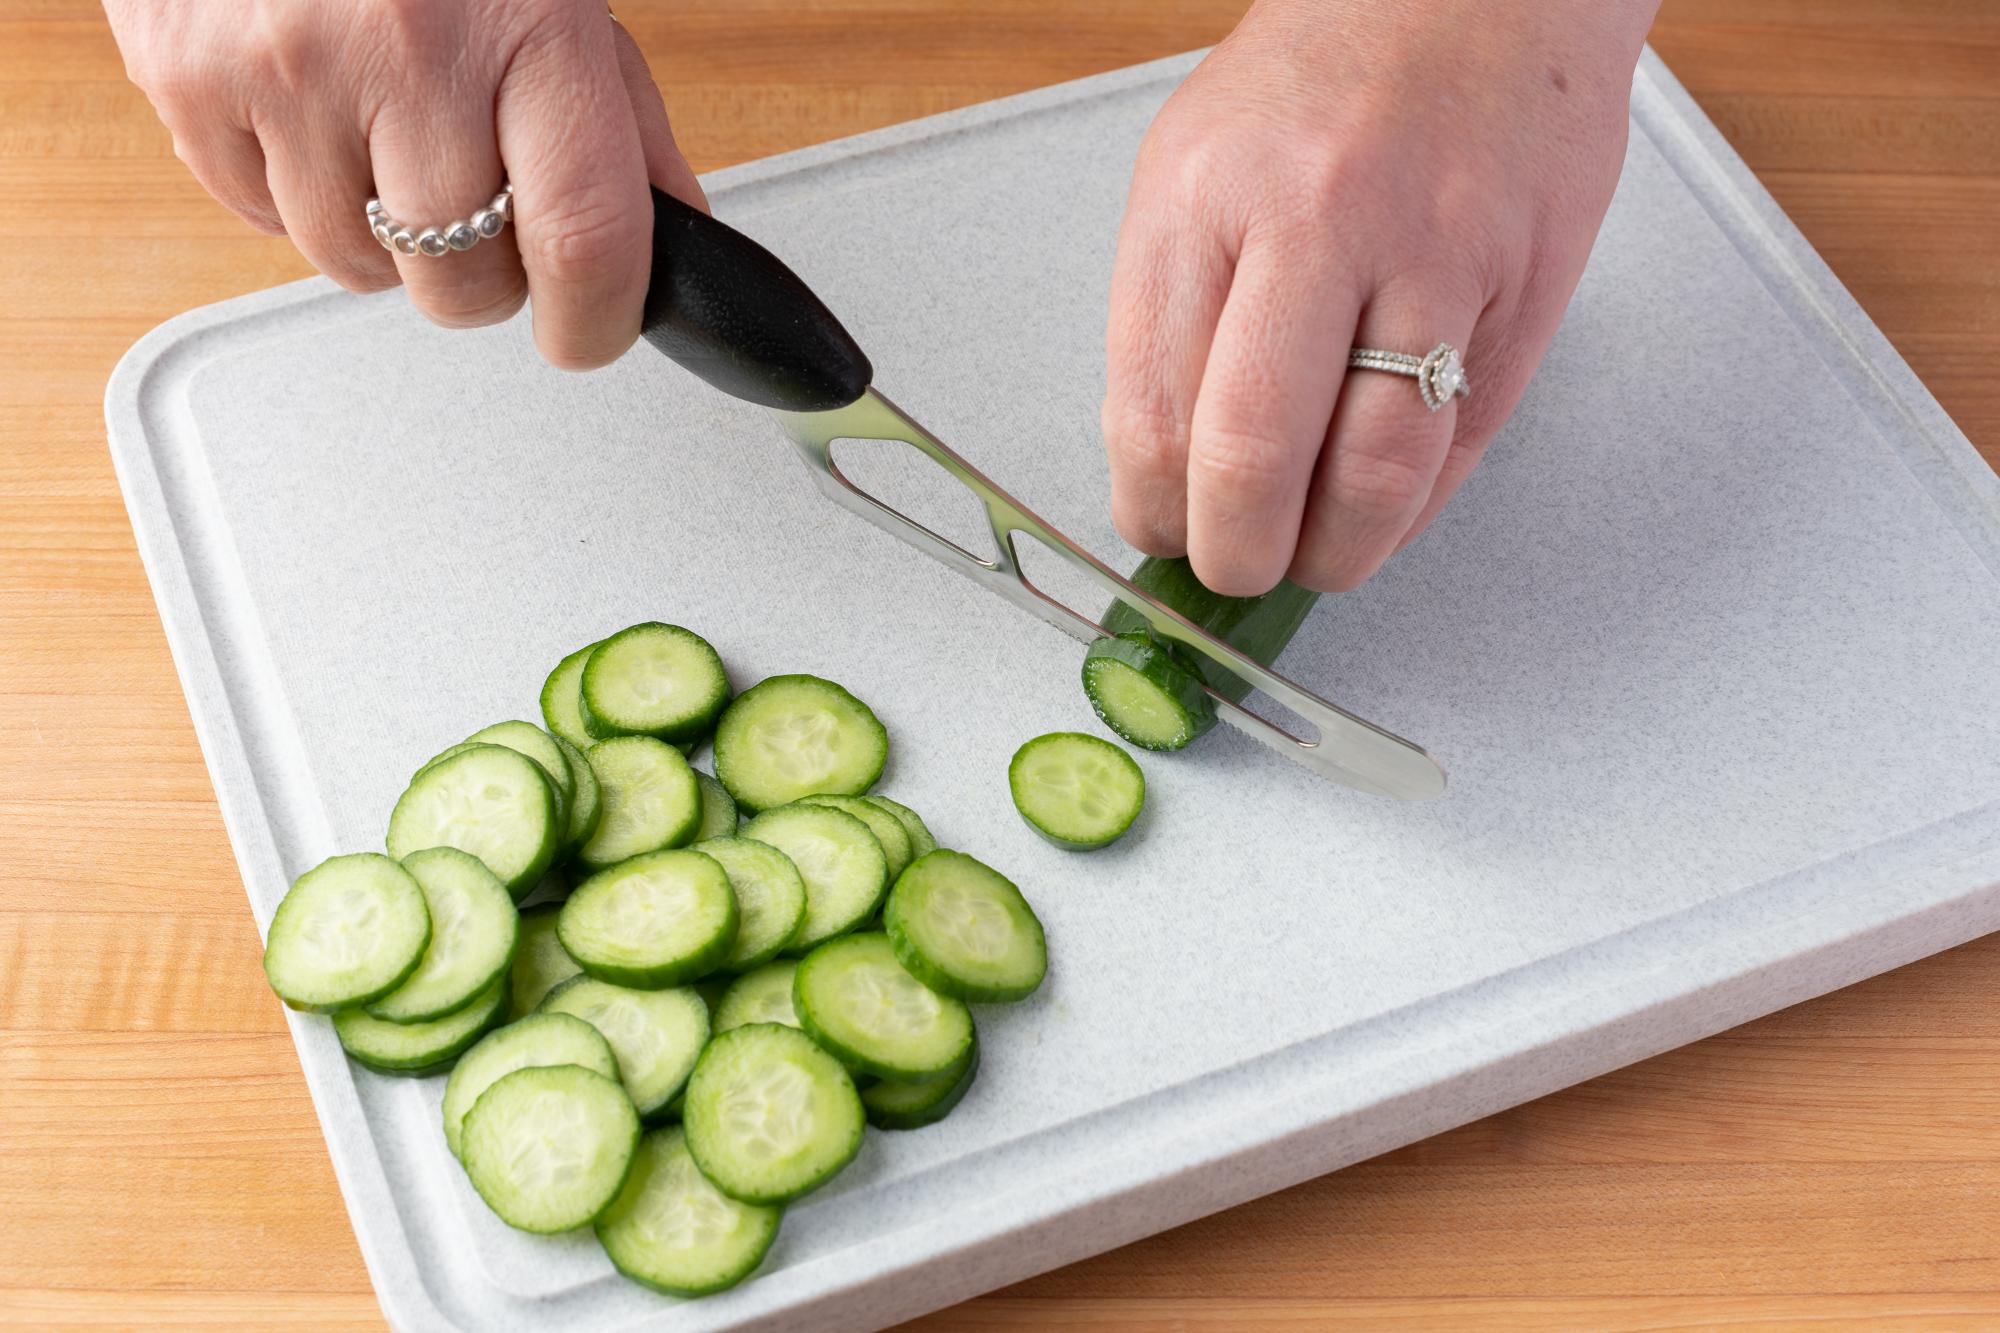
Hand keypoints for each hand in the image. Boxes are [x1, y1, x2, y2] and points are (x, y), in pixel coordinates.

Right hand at [104, 0, 705, 368]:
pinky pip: (263, 221)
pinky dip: (297, 191)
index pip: (582, 241)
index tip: (590, 333)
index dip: (594, 321)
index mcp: (528, 26)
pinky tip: (318, 108)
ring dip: (386, 239)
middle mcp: (407, 52)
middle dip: (484, 276)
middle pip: (463, 285)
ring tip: (387, 130)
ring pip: (359, 268)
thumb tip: (673, 235)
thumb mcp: (562, 0)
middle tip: (479, 197)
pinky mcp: (192, 83)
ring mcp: (288, 72)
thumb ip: (623, 124)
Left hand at [1101, 0, 1656, 593]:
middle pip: (1252, 460)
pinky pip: (1456, 450)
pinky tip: (1378, 511)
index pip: (1153, 414)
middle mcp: (1314, 222)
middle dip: (1234, 556)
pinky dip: (1409, 512)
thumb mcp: (1195, 167)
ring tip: (1313, 555)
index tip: (1161, 535)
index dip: (1154, 514)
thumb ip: (1175, 316)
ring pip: (1370, 477)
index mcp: (1203, 197)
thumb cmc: (1329, 77)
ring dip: (1332, 555)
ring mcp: (1430, 257)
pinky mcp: (1517, 294)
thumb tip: (1167, 478)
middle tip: (1235, 567)